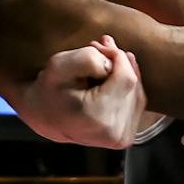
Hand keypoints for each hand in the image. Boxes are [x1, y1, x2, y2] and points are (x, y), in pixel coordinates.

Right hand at [14, 36, 147, 147]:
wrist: (46, 117)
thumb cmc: (50, 89)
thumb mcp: (59, 65)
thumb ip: (88, 58)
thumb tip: (115, 63)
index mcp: (98, 118)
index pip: (126, 77)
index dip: (116, 56)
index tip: (98, 46)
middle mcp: (114, 133)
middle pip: (133, 85)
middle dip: (118, 64)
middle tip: (99, 50)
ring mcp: (121, 138)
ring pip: (137, 92)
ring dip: (122, 74)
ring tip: (102, 64)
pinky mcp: (126, 137)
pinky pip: (136, 103)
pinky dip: (125, 88)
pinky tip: (109, 80)